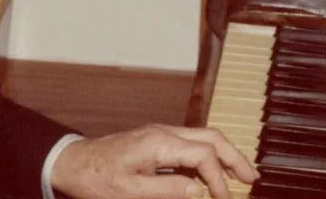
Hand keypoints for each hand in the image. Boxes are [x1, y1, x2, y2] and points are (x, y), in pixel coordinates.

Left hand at [49, 125, 258, 198]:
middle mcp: (164, 132)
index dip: (218, 179)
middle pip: (211, 138)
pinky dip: (209, 154)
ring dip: (225, 153)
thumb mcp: (132, 193)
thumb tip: (199, 190)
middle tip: (253, 178)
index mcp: (160, 143)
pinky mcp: (156, 140)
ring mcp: (161, 134)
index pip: (203, 156)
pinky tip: (214, 170)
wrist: (72, 163)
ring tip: (241, 173)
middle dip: (235, 157)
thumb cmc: (97, 180)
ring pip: (204, 137)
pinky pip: (191, 142)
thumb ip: (168, 191)